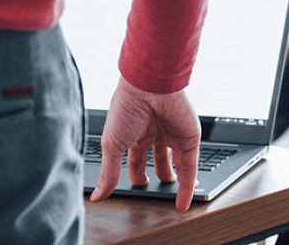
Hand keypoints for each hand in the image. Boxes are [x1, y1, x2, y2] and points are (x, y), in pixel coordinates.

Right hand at [90, 77, 200, 211]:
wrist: (149, 86)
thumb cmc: (126, 107)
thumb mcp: (112, 145)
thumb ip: (108, 172)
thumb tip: (97, 195)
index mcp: (135, 134)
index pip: (135, 161)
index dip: (135, 177)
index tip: (134, 190)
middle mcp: (155, 134)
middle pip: (157, 162)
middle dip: (156, 178)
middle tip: (154, 194)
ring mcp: (173, 136)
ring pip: (176, 164)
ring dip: (174, 182)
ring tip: (171, 199)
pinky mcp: (189, 138)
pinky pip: (190, 166)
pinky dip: (187, 186)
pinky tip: (183, 202)